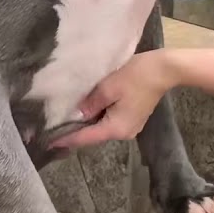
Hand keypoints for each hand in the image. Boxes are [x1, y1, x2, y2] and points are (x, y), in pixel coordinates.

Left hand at [49, 51, 172, 148]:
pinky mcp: (133, 119)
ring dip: (87, 126)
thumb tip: (77, 115)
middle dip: (75, 133)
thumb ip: (90, 104)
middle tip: (54, 131)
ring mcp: (130, 127)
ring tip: (66, 121)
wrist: (163, 70)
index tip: (50, 143)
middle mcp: (123, 133)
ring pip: (102, 129)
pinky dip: (97, 119)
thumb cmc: (135, 76)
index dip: (67, 140)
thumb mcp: (107, 87)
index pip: (86, 138)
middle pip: (94, 136)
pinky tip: (86, 113)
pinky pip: (110, 123)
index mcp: (116, 128)